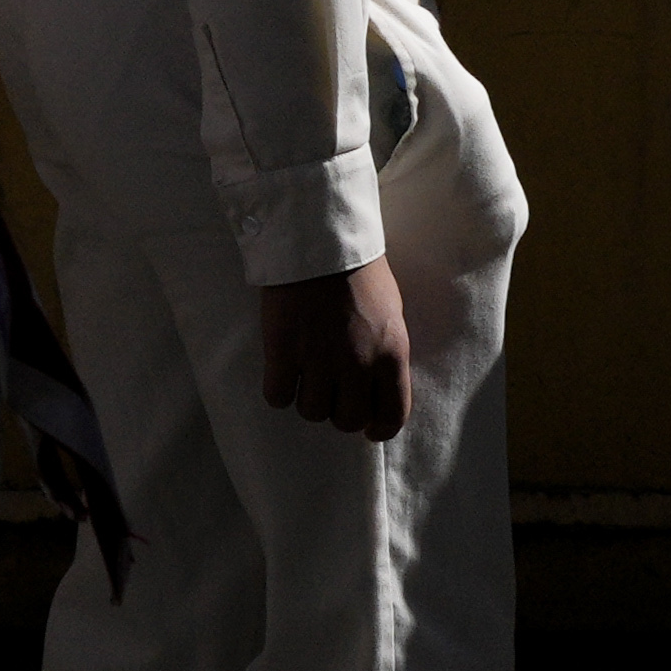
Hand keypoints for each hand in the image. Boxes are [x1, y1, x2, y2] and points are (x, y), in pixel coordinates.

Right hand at [253, 259, 411, 442]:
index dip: (378, 429)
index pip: (392, 416)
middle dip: (338, 410)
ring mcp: (319, 360)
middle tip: (329, 391)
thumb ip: (386, 354)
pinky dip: (278, 391)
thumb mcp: (391, 315)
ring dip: (307, 399)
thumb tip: (376, 384)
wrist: (318, 241)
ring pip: (312, 411)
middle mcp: (358, 365)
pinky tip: (281, 373)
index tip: (367, 427)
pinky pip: (279, 396)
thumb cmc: (360, 272)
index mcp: (391, 356)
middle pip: (346, 419)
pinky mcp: (283, 352)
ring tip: (304, 377)